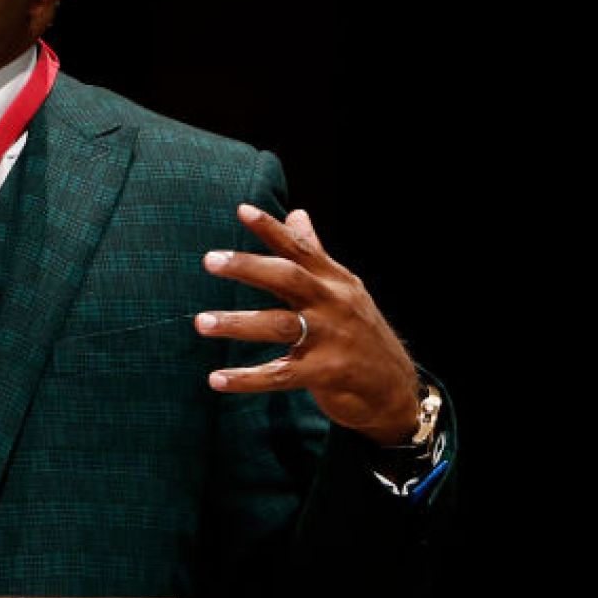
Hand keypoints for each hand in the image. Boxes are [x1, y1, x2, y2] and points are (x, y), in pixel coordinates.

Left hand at [194, 203, 419, 444]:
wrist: (396, 387)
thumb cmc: (359, 332)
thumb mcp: (343, 289)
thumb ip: (314, 253)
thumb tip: (296, 214)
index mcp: (335, 281)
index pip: (300, 248)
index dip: (272, 229)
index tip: (242, 210)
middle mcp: (334, 304)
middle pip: (288, 278)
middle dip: (249, 267)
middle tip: (210, 260)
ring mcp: (332, 338)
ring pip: (279, 325)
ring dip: (238, 323)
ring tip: (201, 322)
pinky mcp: (327, 373)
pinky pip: (280, 374)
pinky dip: (247, 379)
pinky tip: (216, 380)